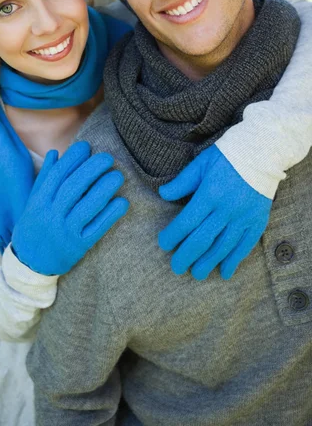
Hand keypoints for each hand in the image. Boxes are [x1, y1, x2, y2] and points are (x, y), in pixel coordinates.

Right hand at [12, 141, 128, 274]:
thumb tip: (56, 153)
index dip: (72, 159)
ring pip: (86, 207)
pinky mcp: (78, 246)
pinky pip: (97, 229)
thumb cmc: (34, 227)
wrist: (30, 265)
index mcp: (39, 202)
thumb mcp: (33, 203)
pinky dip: (110, 215)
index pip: (56, 176)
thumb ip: (44, 178)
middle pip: (73, 188)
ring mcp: (65, 232)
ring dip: (104, 189)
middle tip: (107, 157)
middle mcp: (51, 215)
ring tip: (117, 175)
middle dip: (91, 170)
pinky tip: (122, 202)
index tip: (86, 146)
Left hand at [158, 145, 272, 279]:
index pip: (187, 221)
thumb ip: (182, 182)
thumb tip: (163, 194)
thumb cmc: (227, 156)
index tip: (163, 244)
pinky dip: (234, 260)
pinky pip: (245, 245)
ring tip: (197, 274)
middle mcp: (226, 209)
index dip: (173, 236)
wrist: (262, 152)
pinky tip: (225, 272)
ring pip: (223, 246)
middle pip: (203, 239)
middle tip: (176, 267)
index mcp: (210, 193)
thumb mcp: (201, 163)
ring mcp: (243, 217)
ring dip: (209, 262)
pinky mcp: (258, 221)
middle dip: (187, 255)